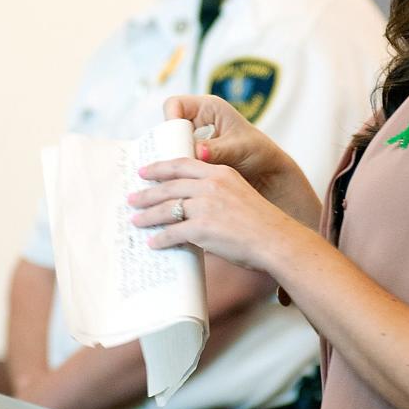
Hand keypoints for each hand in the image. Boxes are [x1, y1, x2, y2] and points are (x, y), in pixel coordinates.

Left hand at [129, 158, 287, 270]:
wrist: (275, 239)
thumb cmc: (261, 221)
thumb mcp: (238, 194)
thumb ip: (215, 194)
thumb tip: (190, 207)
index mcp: (220, 173)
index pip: (182, 164)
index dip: (160, 167)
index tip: (144, 171)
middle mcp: (211, 185)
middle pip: (169, 186)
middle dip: (147, 193)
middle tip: (132, 199)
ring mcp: (205, 206)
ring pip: (166, 208)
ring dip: (147, 216)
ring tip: (136, 221)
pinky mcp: (202, 228)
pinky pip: (173, 233)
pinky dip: (161, 239)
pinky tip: (154, 243)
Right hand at [164, 95, 291, 192]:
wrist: (265, 173)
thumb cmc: (258, 153)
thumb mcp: (239, 149)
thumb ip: (217, 150)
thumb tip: (198, 152)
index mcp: (208, 108)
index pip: (175, 104)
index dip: (170, 118)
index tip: (174, 141)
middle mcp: (196, 121)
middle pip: (167, 128)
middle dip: (166, 146)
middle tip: (172, 166)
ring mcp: (191, 140)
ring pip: (167, 146)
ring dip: (169, 161)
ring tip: (174, 178)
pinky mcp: (190, 157)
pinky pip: (174, 161)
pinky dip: (174, 171)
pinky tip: (177, 183)